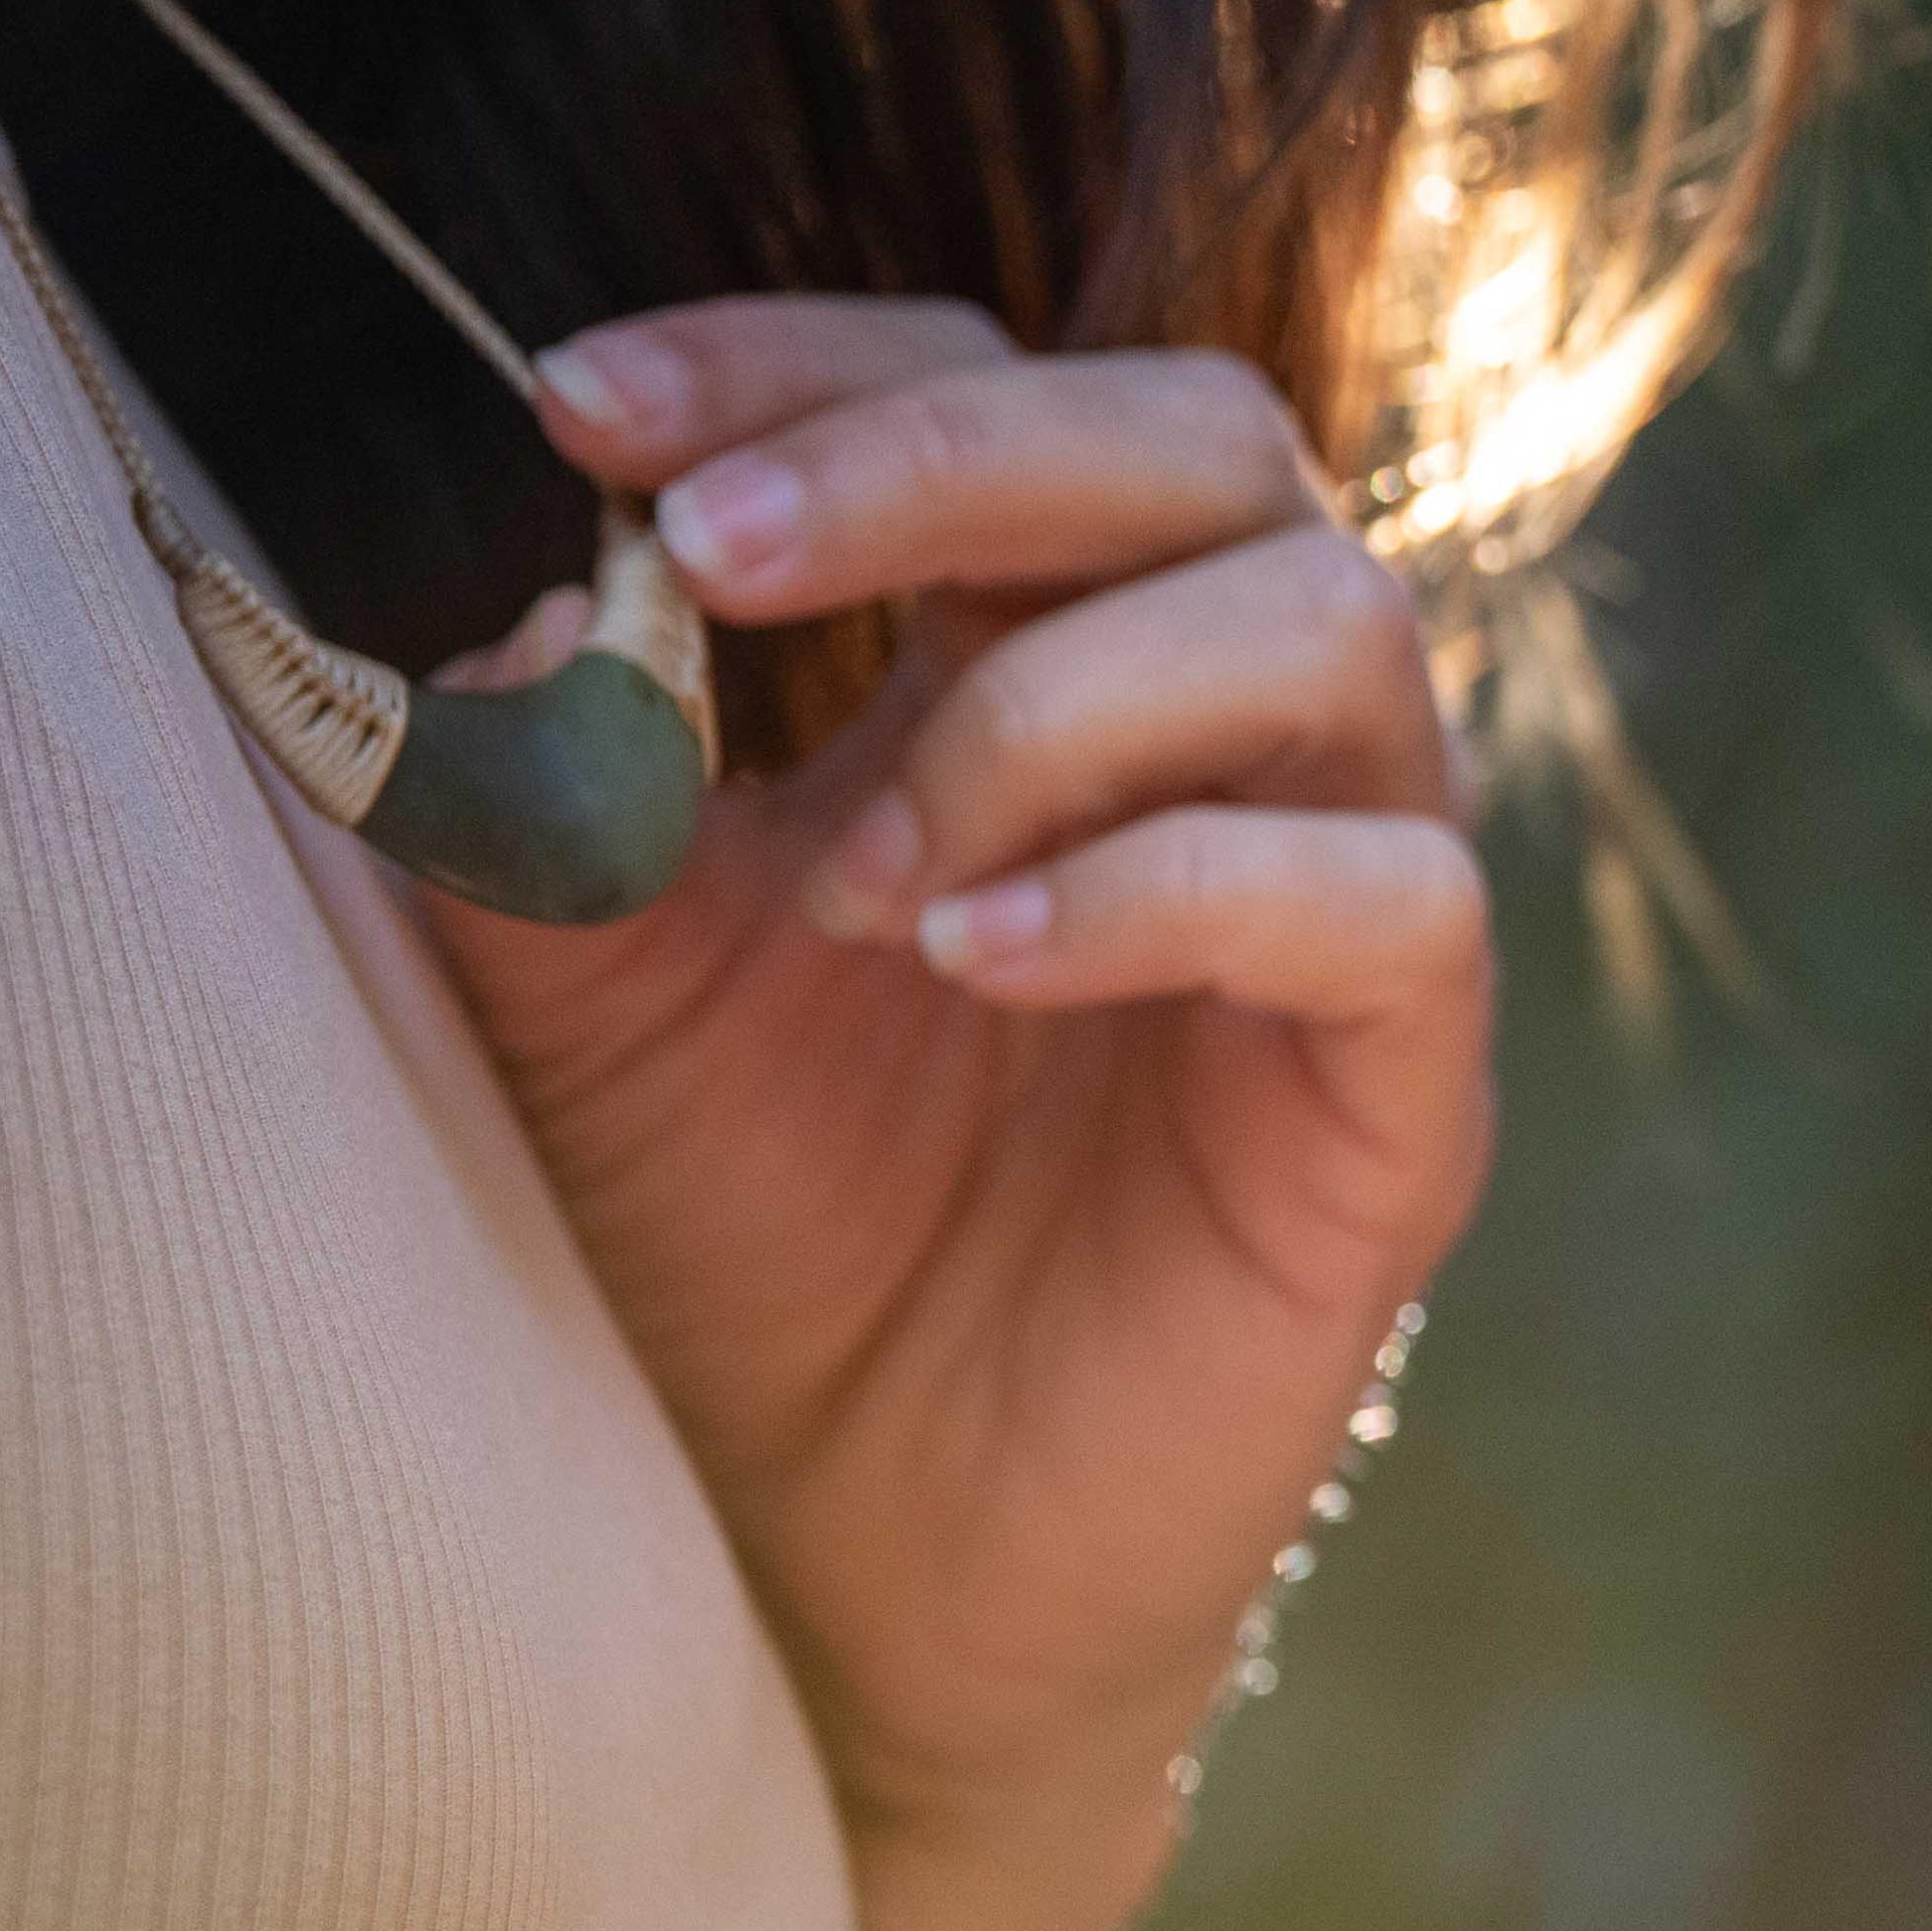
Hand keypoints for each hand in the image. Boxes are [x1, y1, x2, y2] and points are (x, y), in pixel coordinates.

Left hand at [457, 304, 1489, 1930]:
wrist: (844, 1569)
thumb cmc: (736, 1246)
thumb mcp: (575, 990)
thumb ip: (543, 795)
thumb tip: (532, 609)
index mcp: (1035, 654)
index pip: (986, 386)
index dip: (797, 361)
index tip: (573, 409)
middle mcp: (1224, 739)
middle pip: (1201, 438)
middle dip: (945, 460)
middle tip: (719, 553)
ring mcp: (1338, 910)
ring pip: (1327, 631)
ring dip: (1057, 700)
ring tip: (861, 880)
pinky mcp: (1399, 1098)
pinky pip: (1383, 906)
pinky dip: (1177, 889)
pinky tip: (983, 961)